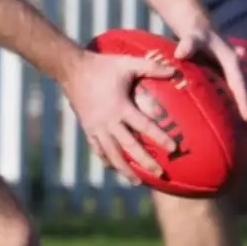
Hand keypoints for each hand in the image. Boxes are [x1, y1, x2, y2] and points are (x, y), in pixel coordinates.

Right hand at [60, 48, 179, 180]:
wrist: (71, 70)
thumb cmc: (102, 66)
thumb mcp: (128, 64)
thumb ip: (151, 67)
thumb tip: (175, 70)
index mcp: (120, 108)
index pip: (144, 127)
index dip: (159, 138)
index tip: (174, 148)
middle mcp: (108, 122)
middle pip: (129, 148)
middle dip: (145, 162)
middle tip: (160, 174)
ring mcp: (96, 128)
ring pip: (111, 155)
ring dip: (124, 169)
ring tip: (137, 182)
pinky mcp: (87, 128)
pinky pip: (97, 149)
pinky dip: (106, 160)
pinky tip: (114, 168)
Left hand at [168, 11, 246, 128]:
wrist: (199, 30)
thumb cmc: (195, 34)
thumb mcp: (192, 37)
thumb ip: (188, 44)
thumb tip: (180, 54)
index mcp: (231, 63)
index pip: (240, 85)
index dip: (244, 102)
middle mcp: (235, 71)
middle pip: (244, 94)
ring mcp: (230, 77)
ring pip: (238, 97)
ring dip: (243, 114)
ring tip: (246, 136)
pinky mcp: (223, 81)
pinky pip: (229, 98)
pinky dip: (231, 111)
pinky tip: (227, 128)